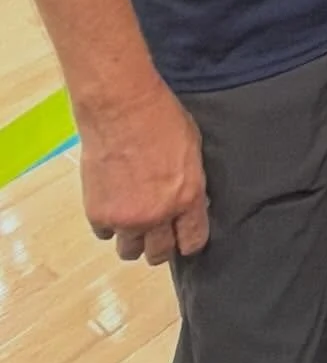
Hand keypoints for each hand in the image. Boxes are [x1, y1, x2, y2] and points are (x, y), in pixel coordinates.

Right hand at [78, 78, 208, 266]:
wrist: (121, 108)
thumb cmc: (161, 117)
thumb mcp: (192, 148)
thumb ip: (191, 181)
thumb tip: (192, 200)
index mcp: (187, 198)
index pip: (192, 241)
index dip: (189, 241)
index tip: (185, 238)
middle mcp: (157, 215)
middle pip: (159, 254)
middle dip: (160, 245)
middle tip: (157, 230)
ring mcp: (126, 218)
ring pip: (129, 252)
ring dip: (133, 238)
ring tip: (133, 220)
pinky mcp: (98, 214)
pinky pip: (104, 233)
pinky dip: (109, 223)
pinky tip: (113, 202)